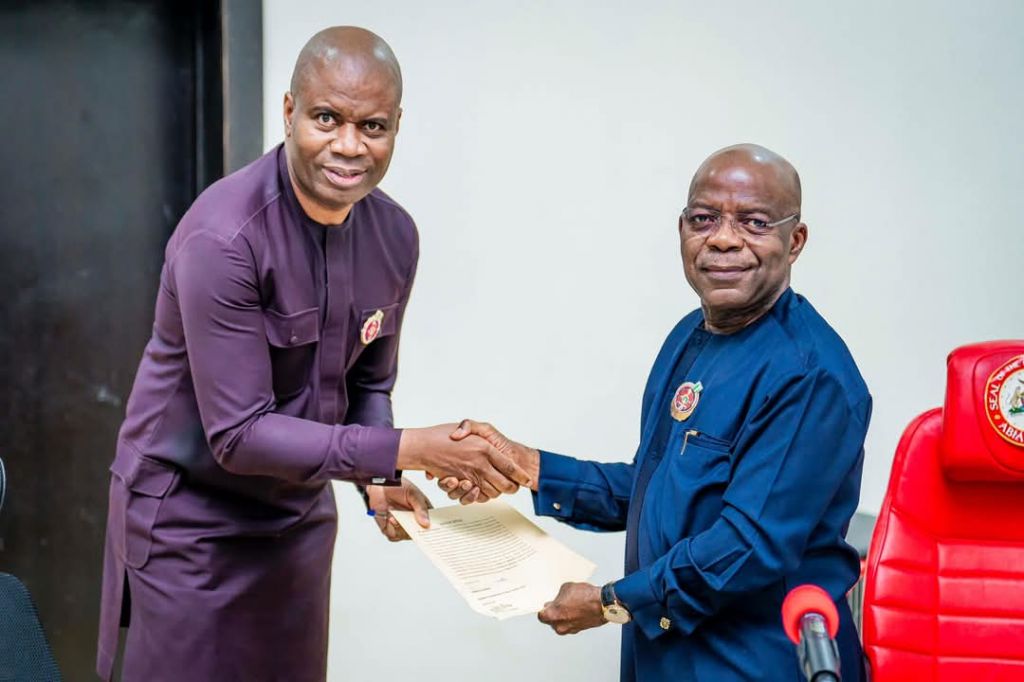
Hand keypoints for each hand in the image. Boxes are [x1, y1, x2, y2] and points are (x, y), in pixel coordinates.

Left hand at [366, 477, 431, 541]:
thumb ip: (420, 508)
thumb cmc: (397, 486)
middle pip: (418, 533)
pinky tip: (389, 518)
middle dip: (412, 530)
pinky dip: (390, 529)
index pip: (431, 523)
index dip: (431, 529)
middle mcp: (413, 520)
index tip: (427, 529)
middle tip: (407, 522)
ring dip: (399, 528)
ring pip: (405, 536)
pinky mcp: (390, 528)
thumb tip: (426, 523)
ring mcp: (402, 524)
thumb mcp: (413, 494)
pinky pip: (393, 536)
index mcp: (423, 511)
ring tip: (394, 516)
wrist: (378, 485)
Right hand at [397, 424, 531, 499]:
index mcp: (485, 448)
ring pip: (491, 492)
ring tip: (499, 488)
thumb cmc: (443, 434)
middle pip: (504, 484)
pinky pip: (474, 496)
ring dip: (496, 492)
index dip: (520, 474)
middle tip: (514, 486)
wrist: (421, 446)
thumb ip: (480, 431)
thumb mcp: (468, 426)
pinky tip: (479, 489)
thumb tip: (492, 447)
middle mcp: (479, 463)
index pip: (509, 466)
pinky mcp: (460, 484)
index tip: (527, 479)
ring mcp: (469, 475)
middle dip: (511, 487)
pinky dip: (479, 496)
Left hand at [538, 582, 605, 634]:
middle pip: (551, 621)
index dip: (543, 609)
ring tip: (570, 606)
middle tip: (558, 604)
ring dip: (563, 616)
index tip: (545, 606)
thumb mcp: (566, 588)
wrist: (602, 604)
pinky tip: (577, 610)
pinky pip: (571, 625)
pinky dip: (572, 619)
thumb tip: (559, 599)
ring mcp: (570, 629)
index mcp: (552, 616)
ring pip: (561, 624)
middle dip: (553, 613)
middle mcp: (560, 626)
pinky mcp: (579, 630)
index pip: (541, 616)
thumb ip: (559, 596)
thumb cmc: (585, 597)